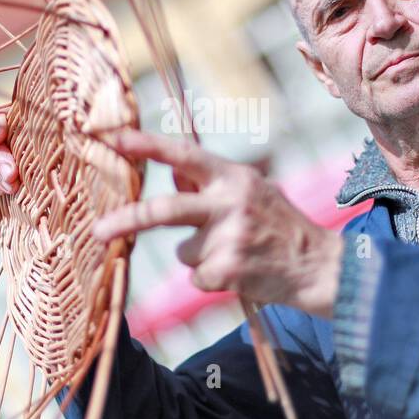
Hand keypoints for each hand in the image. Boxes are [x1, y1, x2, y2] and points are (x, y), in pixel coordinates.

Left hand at [91, 129, 342, 317]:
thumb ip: (212, 184)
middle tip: (97, 231)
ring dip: (200, 258)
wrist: (321, 267)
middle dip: (126, 220)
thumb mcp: (253, 192)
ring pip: (184, 251)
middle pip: (164, 209)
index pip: (183, 155)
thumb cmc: (282, 228)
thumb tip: (171, 172)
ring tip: (236, 254)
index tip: (113, 139)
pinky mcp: (229, 271)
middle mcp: (230, 202)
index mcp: (234, 177)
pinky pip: (197, 277)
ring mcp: (230, 238)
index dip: (146, 146)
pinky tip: (241, 272)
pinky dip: (212, 280)